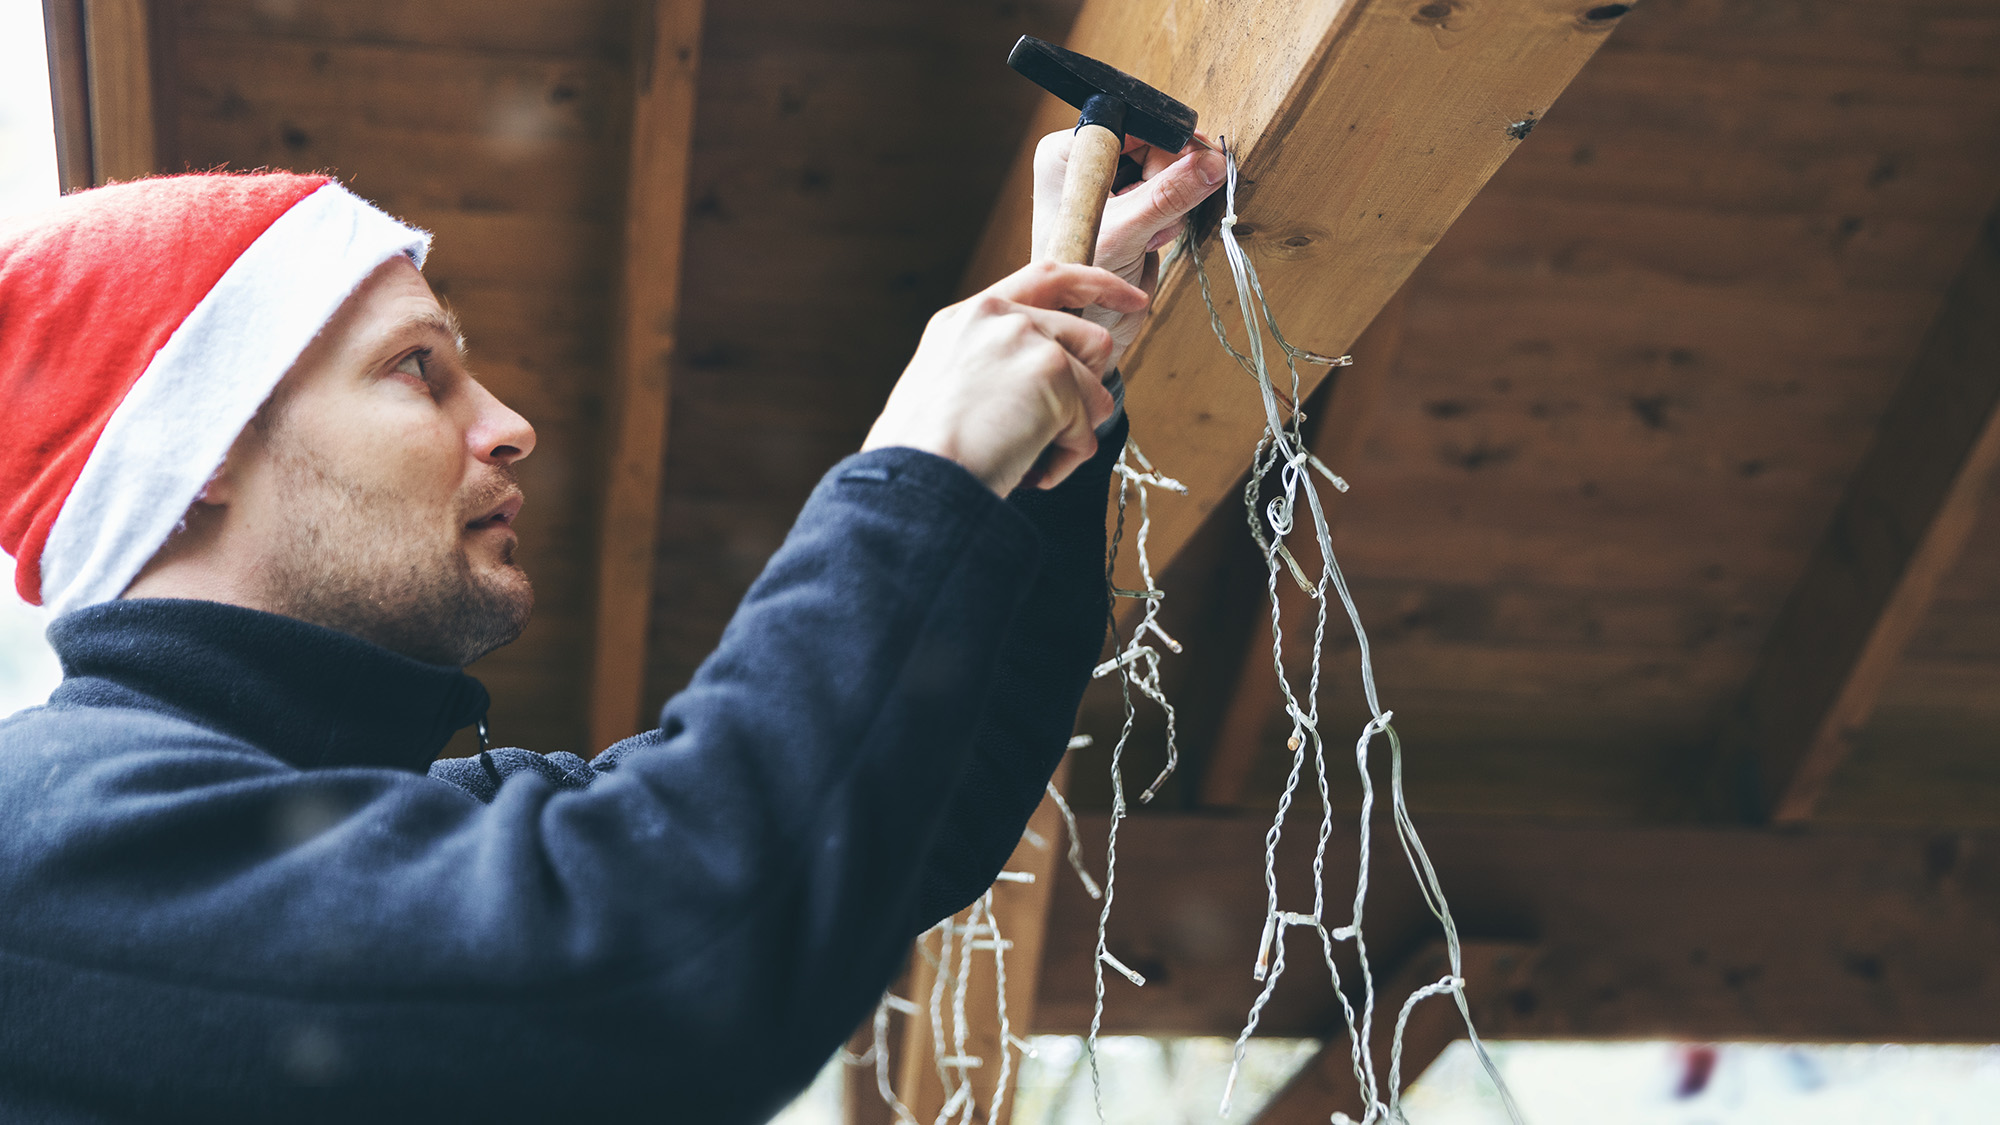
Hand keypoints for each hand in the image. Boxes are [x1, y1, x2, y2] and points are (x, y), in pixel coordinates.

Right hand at [863, 262, 1147, 495]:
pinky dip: (1066, 460)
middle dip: (1086, 393)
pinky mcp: (1052, 372)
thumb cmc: (922, 455)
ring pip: (1096, 386)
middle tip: (1053, 432)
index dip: (1095, 283)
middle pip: (1090, 340)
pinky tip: (1028, 471)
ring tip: (1028, 457)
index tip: (1132, 298)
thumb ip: (992, 369)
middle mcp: (998, 316)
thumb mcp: (944, 389)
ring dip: (1073, 431)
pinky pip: (1088, 427)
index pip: (1044, 276)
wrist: (915, 478)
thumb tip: (1045, 394)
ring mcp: (1027, 338)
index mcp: (965, 318)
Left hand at [1031, 129, 1226, 369]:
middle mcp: (1087, 163)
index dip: (1166, 140)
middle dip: (1167, 179)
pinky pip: (1171, 193)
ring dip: (1171, 204)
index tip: (1198, 158)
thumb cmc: (1082, 279)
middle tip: (1161, 213)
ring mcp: (1111, 184)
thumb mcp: (1125, 231)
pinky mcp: (1133, 205)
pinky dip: (1172, 217)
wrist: (1089, 324)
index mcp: (1068, 154)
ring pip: (1168, 169)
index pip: (1130, 122)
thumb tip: (1212, 163)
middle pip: (1154, 144)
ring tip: (1150, 234)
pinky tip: (1153, 239)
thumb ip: (1168, 195)